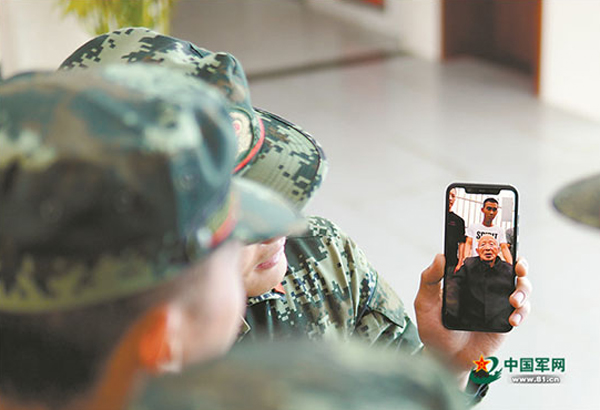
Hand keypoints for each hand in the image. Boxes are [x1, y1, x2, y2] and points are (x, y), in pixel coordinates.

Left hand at [414, 254, 530, 375]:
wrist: (445, 358)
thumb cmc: (434, 328)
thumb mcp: (425, 302)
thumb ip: (429, 279)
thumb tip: (440, 256)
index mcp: (467, 278)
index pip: (486, 257)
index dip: (498, 248)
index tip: (503, 244)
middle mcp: (485, 288)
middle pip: (510, 269)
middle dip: (520, 264)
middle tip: (519, 268)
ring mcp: (497, 304)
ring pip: (521, 288)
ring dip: (523, 290)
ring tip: (514, 300)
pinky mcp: (504, 321)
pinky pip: (522, 312)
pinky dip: (522, 312)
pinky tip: (513, 319)